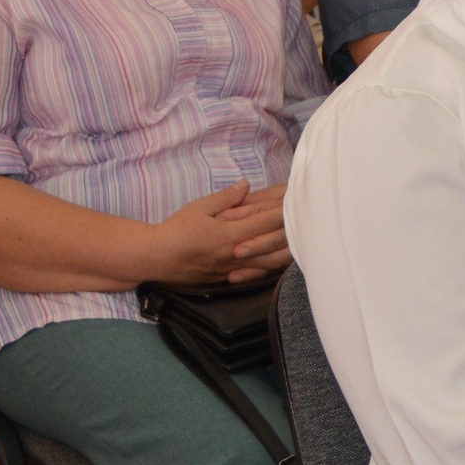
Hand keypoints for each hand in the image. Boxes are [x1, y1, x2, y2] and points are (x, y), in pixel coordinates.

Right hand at [152, 182, 292, 284]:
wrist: (156, 258)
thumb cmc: (175, 230)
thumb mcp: (199, 207)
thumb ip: (226, 197)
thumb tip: (245, 185)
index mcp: (230, 235)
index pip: (265, 221)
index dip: (283, 211)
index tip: (297, 201)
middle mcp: (236, 255)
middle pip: (273, 243)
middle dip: (291, 229)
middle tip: (308, 220)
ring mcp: (233, 270)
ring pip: (269, 263)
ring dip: (286, 252)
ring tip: (303, 243)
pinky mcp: (228, 279)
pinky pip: (257, 275)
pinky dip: (272, 268)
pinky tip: (281, 264)